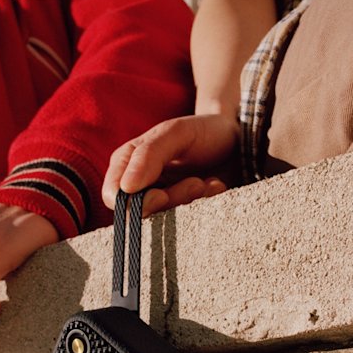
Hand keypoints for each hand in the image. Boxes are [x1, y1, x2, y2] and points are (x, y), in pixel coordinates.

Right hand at [102, 113, 239, 214]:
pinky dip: (205, 206)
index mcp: (127, 163)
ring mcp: (162, 200)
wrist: (239, 140)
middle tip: (197, 184)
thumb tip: (126, 188)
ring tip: (208, 183)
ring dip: (190, 203)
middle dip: (172, 201)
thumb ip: (149, 155)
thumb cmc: (203, 131)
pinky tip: (216, 187)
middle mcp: (139, 185)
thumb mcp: (176, 133)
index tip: (162, 195)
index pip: (114, 197)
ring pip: (164, 220)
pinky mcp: (184, 211)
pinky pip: (188, 222)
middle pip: (140, 213)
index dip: (135, 204)